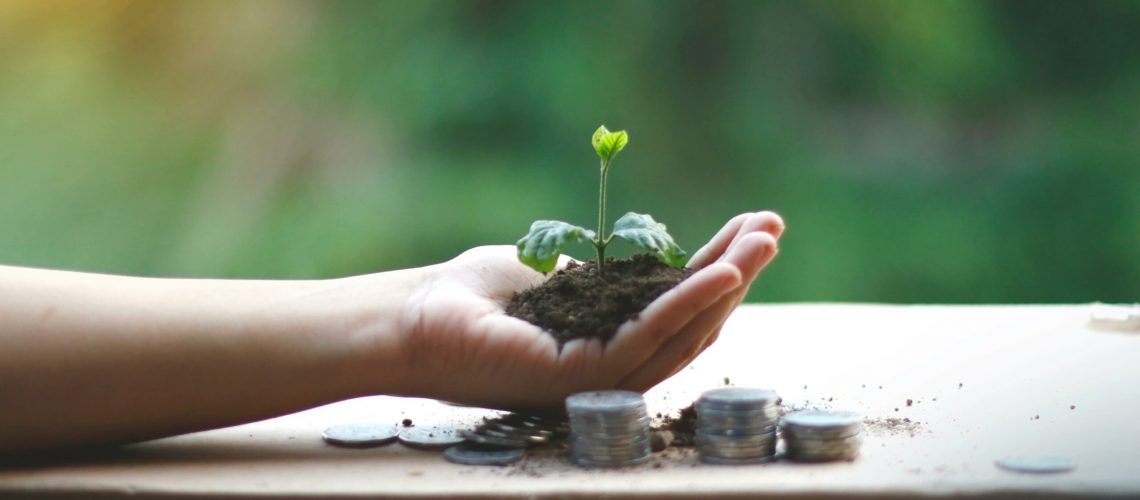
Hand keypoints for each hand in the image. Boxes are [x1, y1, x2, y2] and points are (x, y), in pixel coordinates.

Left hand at [395, 211, 783, 410]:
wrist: (411, 316)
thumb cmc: (472, 294)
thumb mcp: (559, 273)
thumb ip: (608, 275)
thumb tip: (654, 259)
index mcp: (608, 340)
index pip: (676, 309)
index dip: (717, 269)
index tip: (751, 226)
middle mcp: (611, 366)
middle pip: (691, 324)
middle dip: (736, 274)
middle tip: (773, 228)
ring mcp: (598, 379)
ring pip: (681, 334)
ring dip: (726, 285)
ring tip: (763, 243)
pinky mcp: (580, 379)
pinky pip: (647, 340)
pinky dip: (688, 304)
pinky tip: (721, 274)